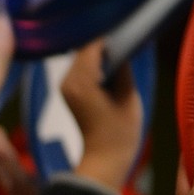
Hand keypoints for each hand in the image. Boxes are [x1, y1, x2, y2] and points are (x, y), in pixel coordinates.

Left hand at [61, 40, 142, 189]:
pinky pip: (79, 68)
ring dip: (97, 56)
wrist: (103, 158)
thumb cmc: (120, 131)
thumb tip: (120, 46)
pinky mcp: (67, 92)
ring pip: (80, 57)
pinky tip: (107, 72)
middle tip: (122, 46)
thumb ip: (122, 67)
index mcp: (81, 82)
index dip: (108, 38)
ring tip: (117, 61)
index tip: (123, 36)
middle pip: (83, 49)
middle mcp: (67, 82)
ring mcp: (65, 87)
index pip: (92, 45)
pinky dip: (92, 66)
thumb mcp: (128, 95)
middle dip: (101, 46)